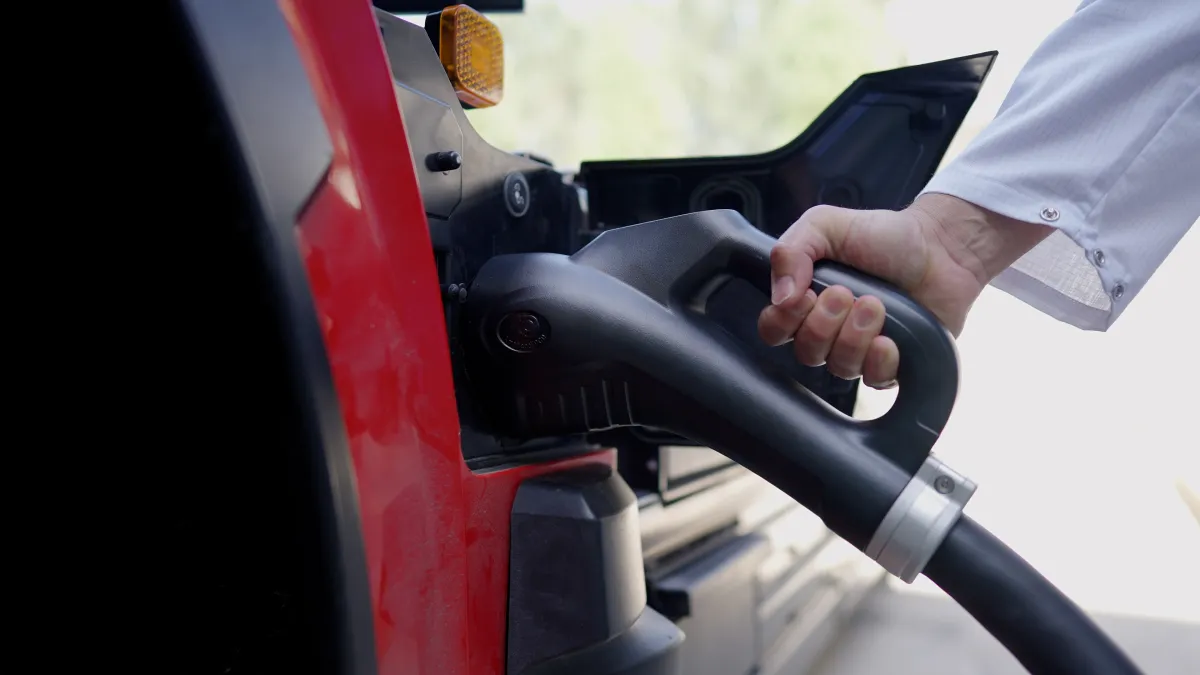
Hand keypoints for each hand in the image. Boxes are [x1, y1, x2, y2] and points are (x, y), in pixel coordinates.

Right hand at [758, 193, 1052, 387]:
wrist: (941, 246)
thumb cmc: (883, 236)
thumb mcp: (826, 225)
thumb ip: (791, 249)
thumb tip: (780, 297)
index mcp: (806, 302)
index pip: (774, 330)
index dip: (782, 321)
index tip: (804, 295)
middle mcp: (829, 332)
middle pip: (805, 353)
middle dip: (822, 325)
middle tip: (846, 293)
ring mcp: (860, 350)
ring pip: (839, 367)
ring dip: (854, 337)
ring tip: (876, 305)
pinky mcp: (893, 364)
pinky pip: (875, 380)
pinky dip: (879, 362)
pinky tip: (889, 341)